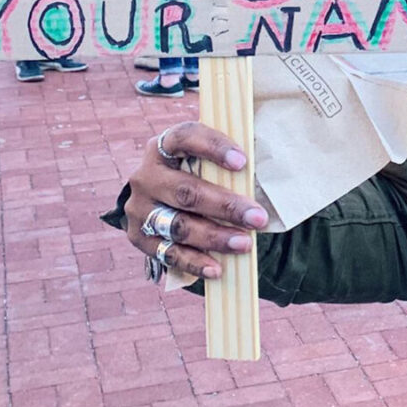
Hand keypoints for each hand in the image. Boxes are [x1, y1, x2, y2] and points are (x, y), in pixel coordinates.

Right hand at [123, 122, 267, 278]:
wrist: (160, 196)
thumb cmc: (197, 172)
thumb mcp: (206, 157)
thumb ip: (228, 157)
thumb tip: (268, 161)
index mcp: (163, 146)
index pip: (185, 138)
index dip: (213, 148)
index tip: (243, 163)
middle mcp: (146, 176)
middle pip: (186, 191)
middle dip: (225, 206)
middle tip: (257, 218)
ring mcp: (139, 208)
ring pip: (178, 225)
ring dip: (214, 237)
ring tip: (244, 243)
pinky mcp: (138, 236)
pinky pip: (167, 253)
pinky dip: (194, 262)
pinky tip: (217, 268)